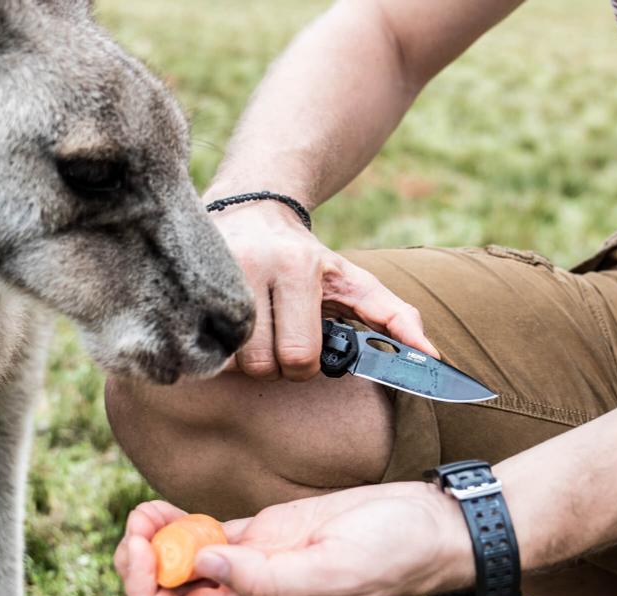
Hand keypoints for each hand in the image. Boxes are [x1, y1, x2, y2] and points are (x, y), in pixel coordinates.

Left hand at [113, 483, 473, 595]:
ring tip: (147, 512)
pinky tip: (167, 507)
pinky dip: (177, 522)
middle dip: (140, 563)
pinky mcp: (263, 532)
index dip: (147, 595)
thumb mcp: (332, 568)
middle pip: (169, 594)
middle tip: (139, 524)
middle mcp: (248, 590)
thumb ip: (267, 576)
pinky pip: (205, 534)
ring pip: (182, 562)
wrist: (423, 525)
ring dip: (153, 540)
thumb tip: (203, 562)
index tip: (144, 553)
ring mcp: (253, 560)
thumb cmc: (389, 553)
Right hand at [207, 199, 438, 381]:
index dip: (304, 365)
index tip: (304, 347)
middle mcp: (253, 266)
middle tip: (277, 344)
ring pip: (226, 361)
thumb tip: (431, 355)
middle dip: (273, 365)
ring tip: (252, 337)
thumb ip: (394, 315)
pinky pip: (195, 345)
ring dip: (241, 361)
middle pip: (261, 364)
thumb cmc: (306, 257)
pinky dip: (212, 350)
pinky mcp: (185, 281)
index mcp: (298, 268)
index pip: (300, 356)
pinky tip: (224, 331)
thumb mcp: (353, 279)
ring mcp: (213, 274)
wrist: (252, 210)